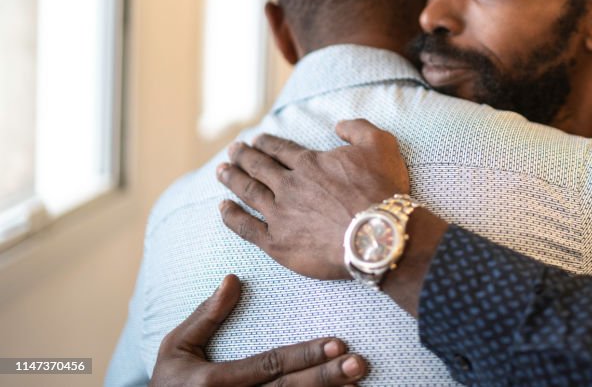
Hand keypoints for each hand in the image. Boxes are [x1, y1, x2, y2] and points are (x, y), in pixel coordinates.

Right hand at [151, 274, 366, 385]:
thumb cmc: (169, 382)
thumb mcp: (176, 348)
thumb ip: (205, 317)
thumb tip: (233, 279)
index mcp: (215, 382)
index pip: (268, 366)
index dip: (303, 355)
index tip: (336, 342)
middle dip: (326, 377)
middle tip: (358, 362)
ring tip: (358, 381)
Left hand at [218, 119, 410, 279]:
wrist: (378, 235)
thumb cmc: (382, 190)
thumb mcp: (380, 145)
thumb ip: (358, 128)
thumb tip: (338, 125)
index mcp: (310, 163)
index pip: (281, 150)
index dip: (267, 143)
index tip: (256, 140)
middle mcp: (289, 186)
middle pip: (259, 167)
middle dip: (243, 157)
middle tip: (232, 150)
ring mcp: (280, 215)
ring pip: (248, 192)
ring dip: (232, 179)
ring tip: (221, 171)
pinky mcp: (277, 243)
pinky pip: (246, 227)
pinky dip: (232, 217)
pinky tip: (222, 208)